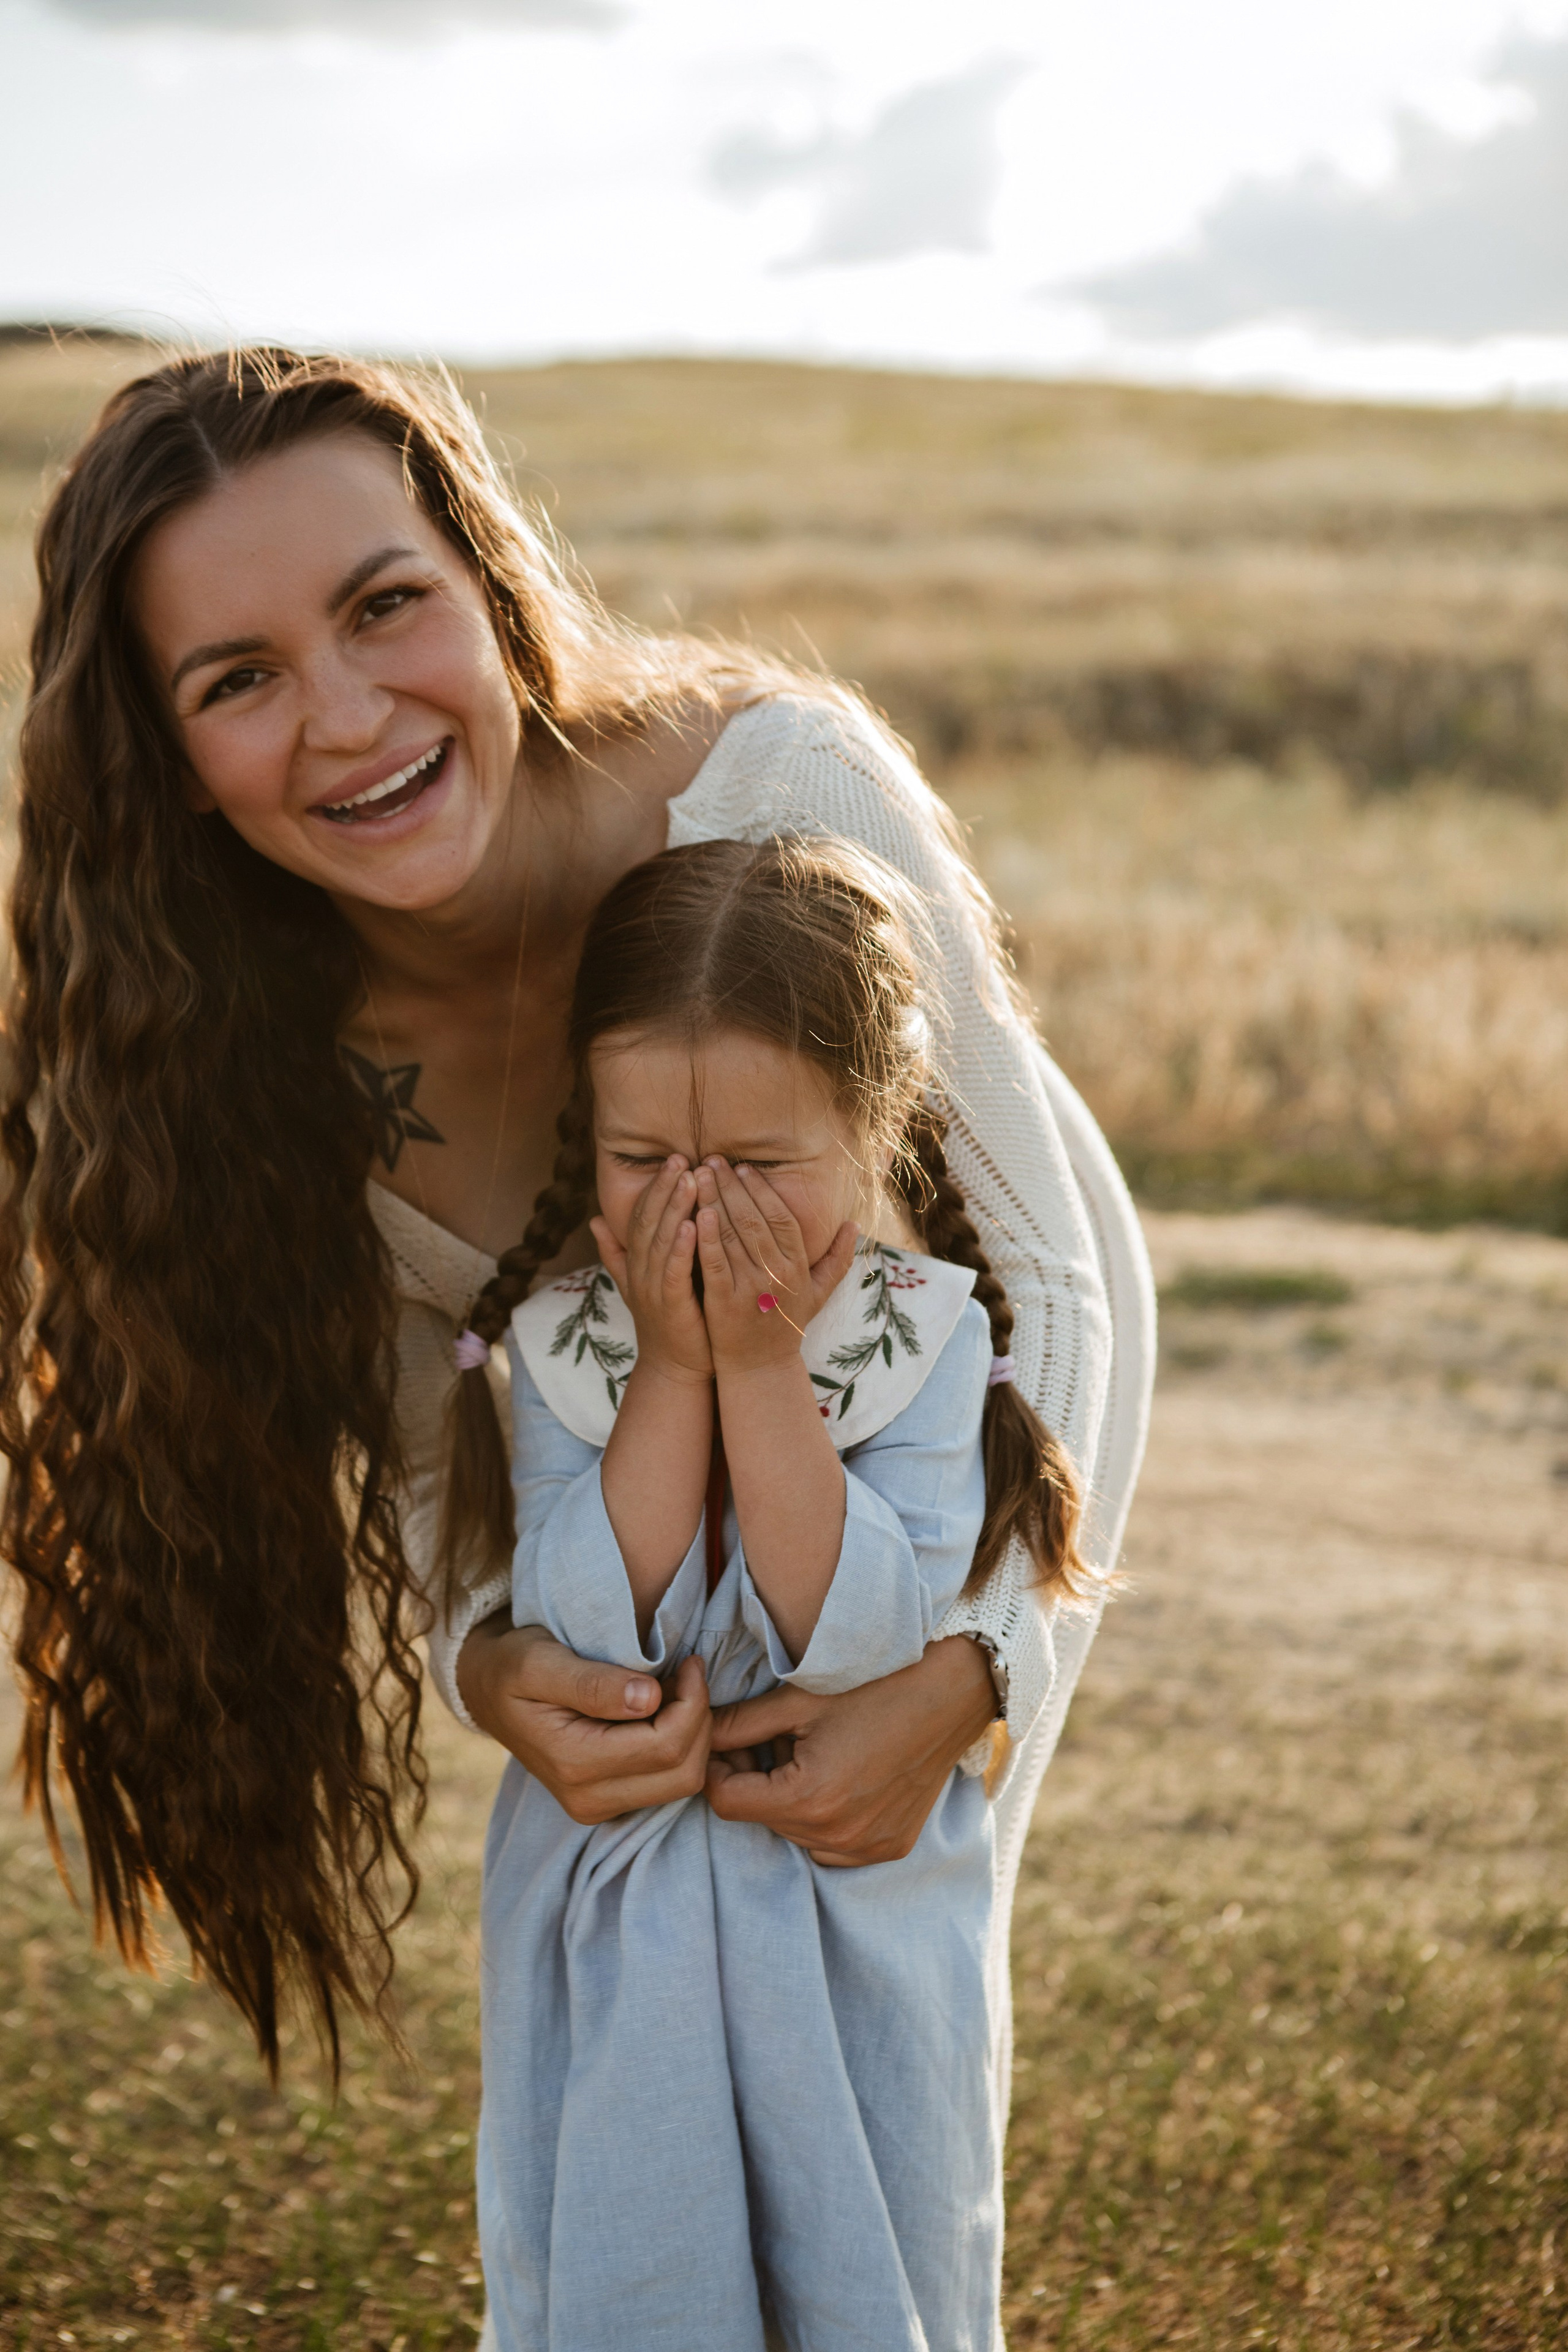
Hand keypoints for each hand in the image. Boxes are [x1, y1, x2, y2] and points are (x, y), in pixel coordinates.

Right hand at [456, 1616, 711, 1821]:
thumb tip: (649, 1698)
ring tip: (677, 1690)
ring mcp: (598, 1808)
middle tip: (688, 1673)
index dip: (693, 1702)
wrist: (489, 1693)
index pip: (666, 1746)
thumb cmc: (514, 1667)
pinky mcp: (609, 1803)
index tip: (690, 1661)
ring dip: (694, 1734)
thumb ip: (592, 1683)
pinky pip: (669, 1784)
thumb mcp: (541, 1661)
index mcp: (573, 1764)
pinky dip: (681, 1747)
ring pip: (684, 1783)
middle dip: (700, 1719)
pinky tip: (665, 1712)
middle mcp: (587, 1800)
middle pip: (684, 1773)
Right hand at [590, 1156, 709, 1383]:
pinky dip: (680, 1247)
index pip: (640, 1217)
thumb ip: (618, 1252)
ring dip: (673, 1208)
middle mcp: (640, 1272)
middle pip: (648, 1221)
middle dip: (664, 1188)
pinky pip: (672, 1271)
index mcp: (637, 1263)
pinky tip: (691, 1224)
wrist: (676, 1369)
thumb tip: (594, 1221)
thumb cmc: (669, 1321)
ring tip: (689, 1179)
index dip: (653, 1188)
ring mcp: (652, 1289)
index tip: (672, 1159)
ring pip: (659, 1240)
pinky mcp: (670, 1306)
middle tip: (680, 1157)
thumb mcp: (642, 1282)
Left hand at [692, 1159, 856, 1375]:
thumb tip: (855, 1225)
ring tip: (696, 1175)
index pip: (781, 1216)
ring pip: (732, 1235)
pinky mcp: (725, 1303)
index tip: (742, 1168)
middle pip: (753, 1218)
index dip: (761, 1189)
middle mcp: (778, 1274)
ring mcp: (752, 1288)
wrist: (761, 1370)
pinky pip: (715, 1263)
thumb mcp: (819, 1293)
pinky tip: (696, 1213)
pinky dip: (706, 1237)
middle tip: (711, 1160)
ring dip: (713, 1200)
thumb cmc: (787, 1326)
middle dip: (731, 1185)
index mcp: (799, 1266)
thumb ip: (839, 1259)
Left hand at [705, 1635, 998, 1864]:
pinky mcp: (888, 1848)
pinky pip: (832, 1845)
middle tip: (773, 1739)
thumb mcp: (798, 1699)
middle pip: (760, 1817)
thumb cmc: (874, 1686)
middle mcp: (835, 1836)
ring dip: (788, 1801)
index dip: (717, 1768)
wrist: (951, 1694)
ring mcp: (865, 1847)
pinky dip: (824, 1818)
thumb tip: (696, 1732)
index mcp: (807, 1798)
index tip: (729, 1741)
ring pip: (794, 1833)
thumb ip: (739, 1723)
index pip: (725, 1802)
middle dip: (754, 1780)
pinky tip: (842, 1776)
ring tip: (812, 1754)